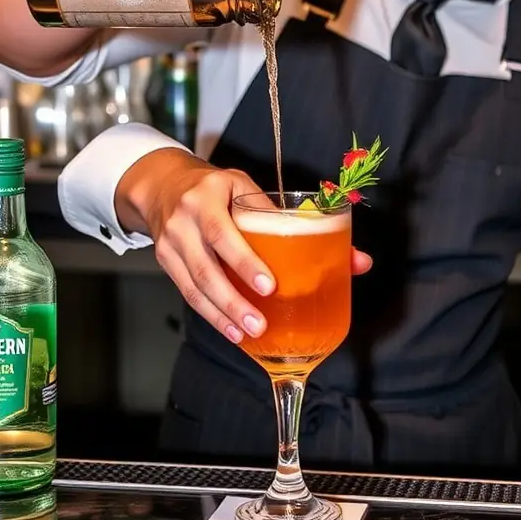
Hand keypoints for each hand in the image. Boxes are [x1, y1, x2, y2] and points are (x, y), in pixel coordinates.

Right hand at [116, 149, 371, 345]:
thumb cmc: (217, 188)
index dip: (245, 260)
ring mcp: (171, 241)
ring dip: (222, 314)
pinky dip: (210, 314)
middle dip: (234, 299)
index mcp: (211, 194)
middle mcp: (186, 218)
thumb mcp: (248, 188)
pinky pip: (188, 293)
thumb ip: (291, 218)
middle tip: (260, 324)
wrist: (163, 185)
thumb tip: (356, 260)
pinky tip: (230, 330)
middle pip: (207, 266)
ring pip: (195, 285)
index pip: (225, 231)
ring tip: (247, 334)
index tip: (269, 285)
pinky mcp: (165, 261)